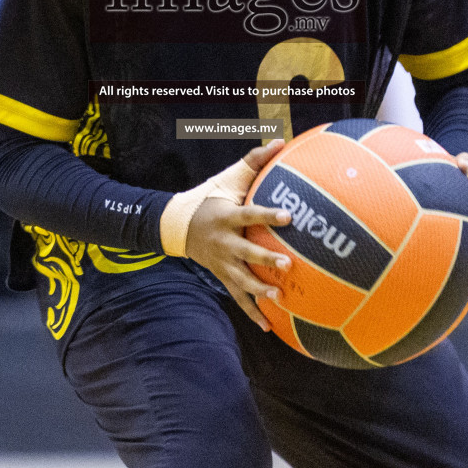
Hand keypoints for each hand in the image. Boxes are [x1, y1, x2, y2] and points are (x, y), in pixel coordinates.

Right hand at [183, 140, 291, 330]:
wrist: (179, 225)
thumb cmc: (211, 196)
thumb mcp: (228, 178)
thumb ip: (254, 161)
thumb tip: (280, 141)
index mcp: (227, 216)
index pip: (249, 214)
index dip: (267, 215)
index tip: (288, 216)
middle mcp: (224, 242)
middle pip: (245, 252)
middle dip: (265, 259)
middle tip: (287, 264)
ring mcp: (221, 262)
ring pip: (241, 279)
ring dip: (259, 290)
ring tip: (279, 297)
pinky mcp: (222, 276)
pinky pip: (237, 297)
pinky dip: (252, 312)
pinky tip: (269, 326)